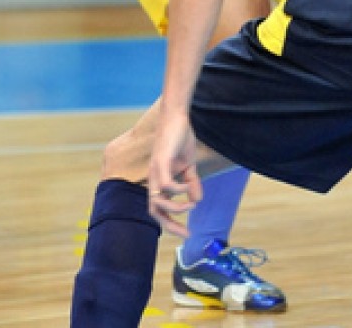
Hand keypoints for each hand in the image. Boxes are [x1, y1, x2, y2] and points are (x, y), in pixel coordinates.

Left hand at [146, 113, 201, 237]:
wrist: (177, 118)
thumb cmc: (180, 140)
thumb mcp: (188, 166)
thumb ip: (191, 183)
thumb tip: (197, 200)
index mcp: (159, 182)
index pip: (159, 210)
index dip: (171, 223)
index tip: (187, 233)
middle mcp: (154, 179)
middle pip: (154, 211)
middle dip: (170, 225)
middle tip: (186, 233)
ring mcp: (156, 171)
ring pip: (157, 200)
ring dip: (177, 207)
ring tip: (191, 204)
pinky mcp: (161, 161)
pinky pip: (166, 184)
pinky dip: (177, 190)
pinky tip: (188, 186)